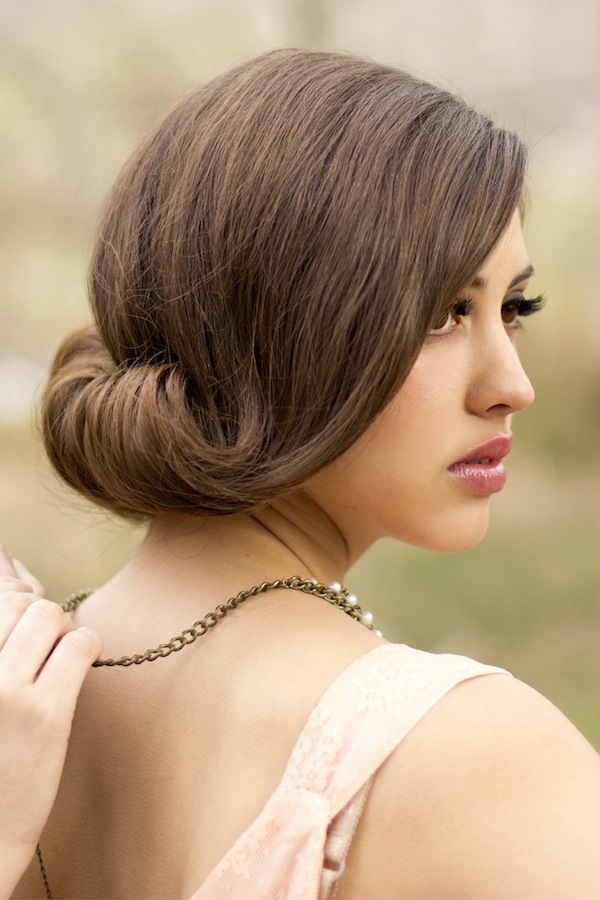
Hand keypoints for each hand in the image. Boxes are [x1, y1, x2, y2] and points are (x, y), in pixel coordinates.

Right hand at [0, 547, 101, 897]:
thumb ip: (2, 644)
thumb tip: (19, 574)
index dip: (15, 590)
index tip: (25, 588)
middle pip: (20, 603)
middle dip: (38, 615)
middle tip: (42, 643)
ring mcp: (6, 690)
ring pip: (49, 615)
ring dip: (61, 628)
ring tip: (56, 657)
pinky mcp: (45, 712)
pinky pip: (79, 644)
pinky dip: (86, 645)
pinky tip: (79, 664)